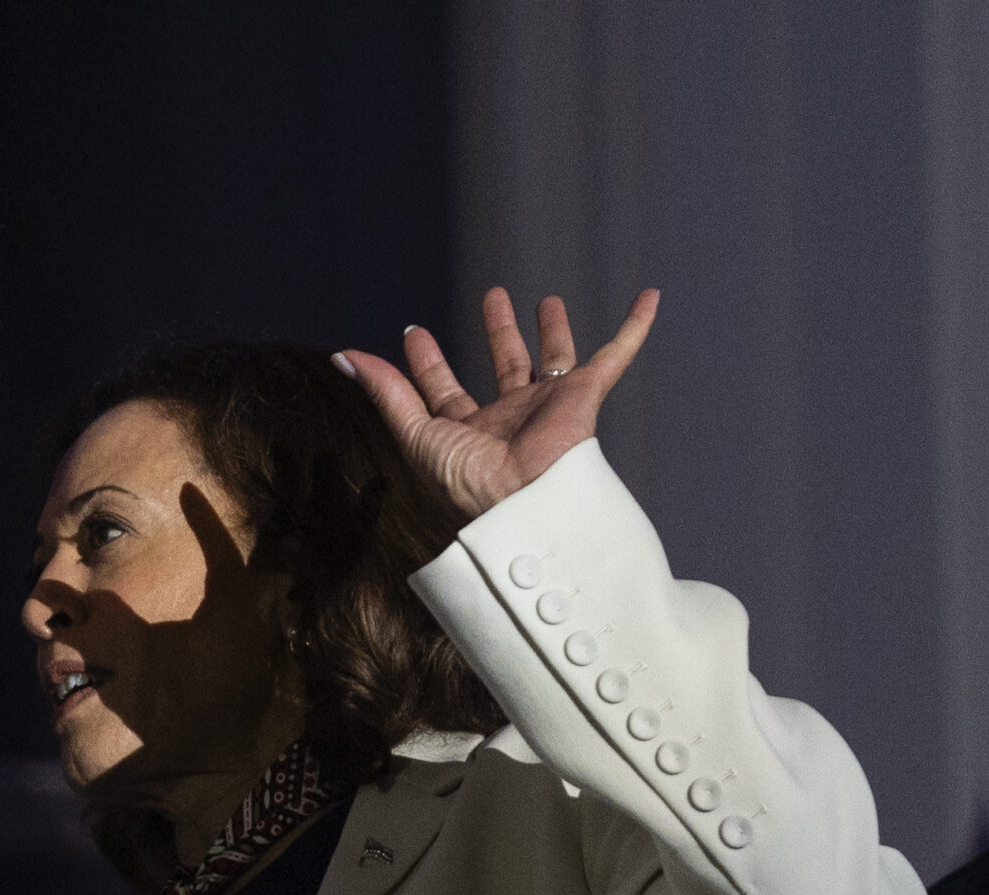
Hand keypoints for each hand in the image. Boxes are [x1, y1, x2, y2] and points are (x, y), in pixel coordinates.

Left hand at [337, 286, 659, 523]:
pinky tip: (647, 299)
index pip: (443, 389)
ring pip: (553, 357)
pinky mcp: (583, 398)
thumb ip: (385, 392)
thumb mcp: (416, 433)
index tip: (412, 332)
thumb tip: (341, 356)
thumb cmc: (467, 482)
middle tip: (492, 298)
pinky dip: (633, 329)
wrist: (524, 504)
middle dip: (496, 333)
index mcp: (468, 431)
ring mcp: (547, 407)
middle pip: (503, 366)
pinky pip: (615, 356)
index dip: (426, 362)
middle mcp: (509, 417)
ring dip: (549, 329)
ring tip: (544, 300)